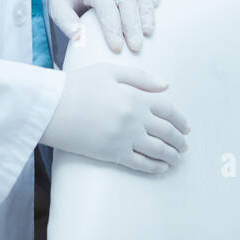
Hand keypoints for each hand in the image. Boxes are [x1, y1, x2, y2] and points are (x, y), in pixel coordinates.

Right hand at [39, 62, 189, 171]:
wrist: (52, 108)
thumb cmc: (77, 85)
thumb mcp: (109, 71)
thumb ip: (140, 77)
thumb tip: (166, 85)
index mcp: (135, 97)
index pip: (167, 109)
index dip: (180, 119)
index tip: (186, 127)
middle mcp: (134, 119)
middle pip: (166, 132)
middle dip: (179, 140)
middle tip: (184, 145)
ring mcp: (125, 138)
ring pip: (157, 150)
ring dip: (172, 155)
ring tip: (177, 159)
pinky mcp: (112, 154)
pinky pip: (140, 163)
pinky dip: (155, 167)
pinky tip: (162, 168)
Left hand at [47, 0, 160, 52]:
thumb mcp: (58, 9)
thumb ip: (66, 22)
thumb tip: (78, 37)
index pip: (104, 4)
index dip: (111, 26)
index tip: (116, 47)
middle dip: (132, 24)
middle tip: (136, 46)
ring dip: (146, 10)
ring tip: (149, 32)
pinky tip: (158, 6)